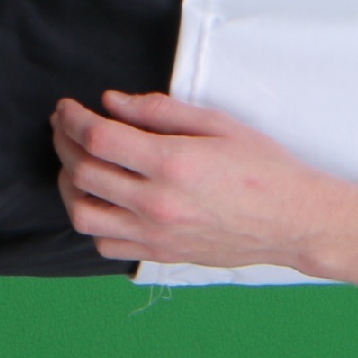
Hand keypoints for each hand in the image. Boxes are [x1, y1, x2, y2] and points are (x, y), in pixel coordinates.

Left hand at [49, 90, 357, 269]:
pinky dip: (93, 222)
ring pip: (82, 214)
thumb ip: (160, 112)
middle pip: (81, 172)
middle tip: (65, 127)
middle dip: (63, 143)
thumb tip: (111, 103)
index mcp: (172, 162)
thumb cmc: (264, 168)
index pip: (97, 137)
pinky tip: (103, 201)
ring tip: (77, 165)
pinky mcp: (161, 254)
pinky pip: (105, 245)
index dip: (72, 118)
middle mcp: (157, 202)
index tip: (67, 107)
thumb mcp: (218, 124)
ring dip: (69, 185)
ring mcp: (156, 234)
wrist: (294, 220)